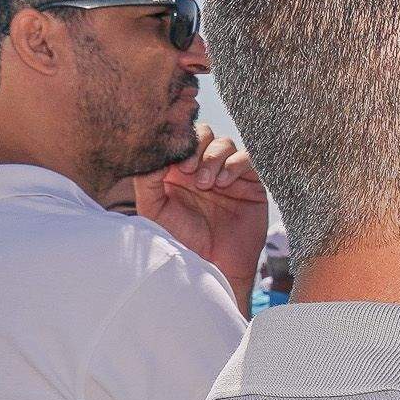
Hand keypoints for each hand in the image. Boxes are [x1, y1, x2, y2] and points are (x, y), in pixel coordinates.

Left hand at [134, 123, 268, 309]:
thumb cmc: (182, 240)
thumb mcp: (154, 209)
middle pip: (204, 134)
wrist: (214, 265)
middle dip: (197, 147)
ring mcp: (228, 174)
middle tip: (189, 171)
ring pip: (225, 143)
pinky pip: (247, 158)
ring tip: (206, 184)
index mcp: (179, 170)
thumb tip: (152, 152)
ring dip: (213, 158)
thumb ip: (148, 180)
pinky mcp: (251, 183)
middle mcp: (204, 168)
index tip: (175, 166)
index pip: (181, 139)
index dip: (179, 144)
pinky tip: (223, 184)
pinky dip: (234, 165)